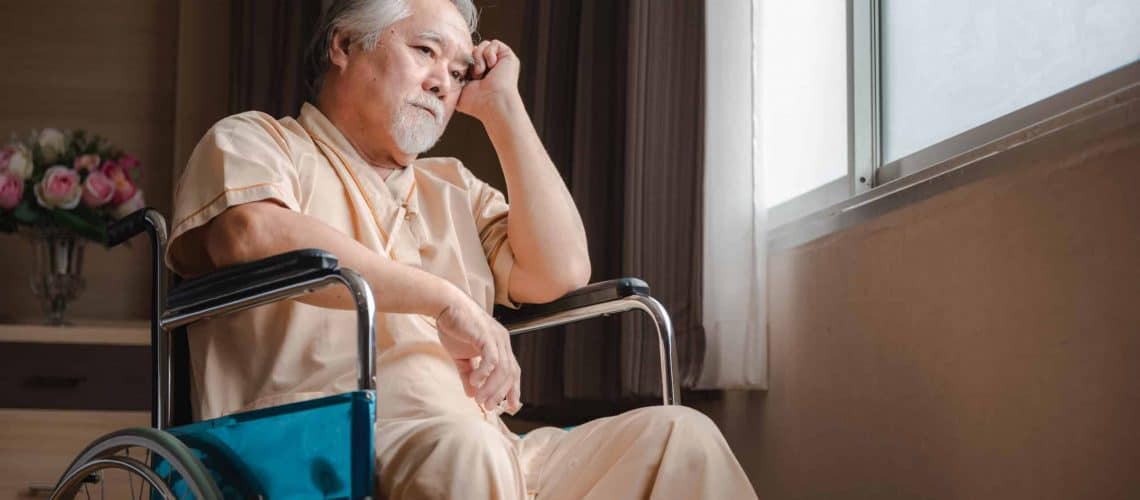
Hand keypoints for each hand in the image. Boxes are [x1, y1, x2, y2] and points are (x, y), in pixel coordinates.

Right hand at [435, 295, 521, 413]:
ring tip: (480, 400)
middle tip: (489, 407)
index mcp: (500, 345)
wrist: (445, 305)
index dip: (513, 389)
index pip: (513, 371)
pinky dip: (484, 373)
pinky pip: (491, 359)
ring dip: (492, 388)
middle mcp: (503, 342)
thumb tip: (471, 394)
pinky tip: (474, 382)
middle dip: (501, 393)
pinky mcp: (486, 335)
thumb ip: (468, 375)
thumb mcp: (461, 357)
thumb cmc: (455, 327)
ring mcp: (496, 338)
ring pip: (502, 369)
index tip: (509, 406)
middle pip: (511, 373)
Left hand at [456, 39, 520, 120]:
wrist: (492, 103)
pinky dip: (489, 53)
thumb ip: (451, 82)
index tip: (464, 73)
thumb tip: (439, 77)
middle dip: (472, 60)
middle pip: (475, 49)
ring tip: (482, 72)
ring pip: (483, 45)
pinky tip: (492, 66)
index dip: (464, 61)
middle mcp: (490, 66)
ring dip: (479, 58)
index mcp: (480, 74)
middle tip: (474, 75)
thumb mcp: (458, 92)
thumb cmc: (476, 103)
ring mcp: (500, 61)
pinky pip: (494, 43)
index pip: (469, 57)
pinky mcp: (508, 56)